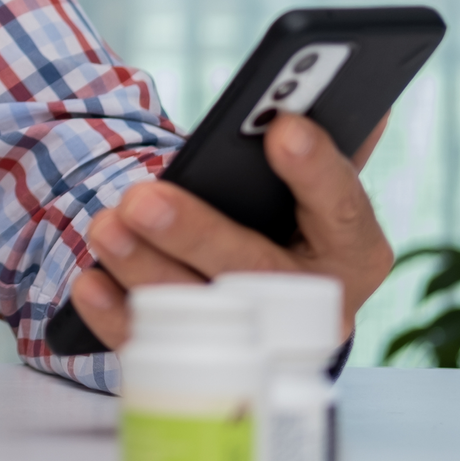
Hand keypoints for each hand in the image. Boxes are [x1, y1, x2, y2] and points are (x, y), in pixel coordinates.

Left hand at [66, 113, 393, 349]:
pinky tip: (90, 284)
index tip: (283, 129)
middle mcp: (314, 303)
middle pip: (255, 269)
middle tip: (143, 199)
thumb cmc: (293, 223)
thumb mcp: (318, 188)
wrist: (271, 306)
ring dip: (145, 268)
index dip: (315, 171)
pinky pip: (155, 345)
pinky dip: (118, 316)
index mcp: (354, 249)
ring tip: (106, 226)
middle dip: (195, 232)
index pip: (342, 208)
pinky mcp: (202, 363)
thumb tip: (369, 97)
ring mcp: (257, 342)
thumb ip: (333, 145)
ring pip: (199, 310)